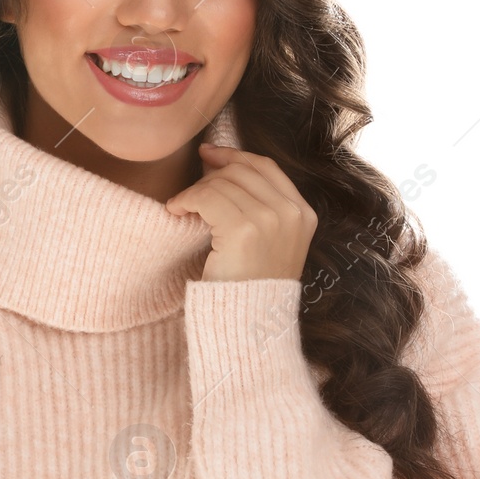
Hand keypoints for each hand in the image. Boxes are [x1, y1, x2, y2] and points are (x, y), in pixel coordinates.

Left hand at [163, 144, 316, 281]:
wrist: (249, 324)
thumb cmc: (250, 287)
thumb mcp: (267, 243)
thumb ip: (257, 206)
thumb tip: (216, 164)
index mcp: (303, 214)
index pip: (266, 167)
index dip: (235, 155)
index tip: (209, 154)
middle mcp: (291, 213)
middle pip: (242, 170)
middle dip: (211, 175)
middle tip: (190, 190)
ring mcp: (271, 219)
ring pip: (221, 182)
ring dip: (195, 191)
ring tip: (182, 207)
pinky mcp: (245, 229)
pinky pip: (206, 196)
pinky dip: (185, 199)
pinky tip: (176, 211)